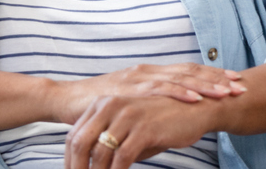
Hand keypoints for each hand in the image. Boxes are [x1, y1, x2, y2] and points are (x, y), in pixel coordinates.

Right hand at [48, 63, 243, 124]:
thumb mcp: (131, 104)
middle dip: (216, 78)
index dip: (212, 75)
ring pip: (179, 80)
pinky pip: (158, 91)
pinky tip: (196, 98)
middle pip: (189, 72)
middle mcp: (147, 71)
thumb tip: (171, 116)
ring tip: (226, 92)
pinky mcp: (128, 89)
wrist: (65, 100)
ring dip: (205, 85)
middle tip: (241, 85)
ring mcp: (138, 78)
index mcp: (150, 73)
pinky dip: (180, 94)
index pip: (187, 72)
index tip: (235, 80)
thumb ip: (150, 106)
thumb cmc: (98, 106)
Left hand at [64, 95, 220, 168]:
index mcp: (102, 104)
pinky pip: (121, 158)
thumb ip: (110, 143)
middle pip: (79, 143)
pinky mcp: (143, 129)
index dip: (68, 161)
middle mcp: (110, 106)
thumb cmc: (162, 121)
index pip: (74, 135)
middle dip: (76, 168)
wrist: (197, 108)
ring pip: (99, 152)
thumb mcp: (130, 128)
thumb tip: (94, 166)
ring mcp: (126, 116)